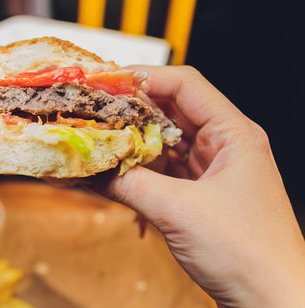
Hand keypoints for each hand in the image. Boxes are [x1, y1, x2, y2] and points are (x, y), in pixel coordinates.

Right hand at [89, 66, 304, 307]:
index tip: (105, 82)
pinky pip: (160, 171)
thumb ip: (129, 184)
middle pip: (169, 111)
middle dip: (129, 111)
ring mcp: (209, 170)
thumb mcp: (179, 211)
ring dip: (130, 143)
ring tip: (96, 142)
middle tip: (92, 112)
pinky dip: (136, 171)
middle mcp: (222, 146)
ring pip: (162, 142)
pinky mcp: (198, 194)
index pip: (184, 85)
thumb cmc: (248, 254)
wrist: (272, 301)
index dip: (142, 78)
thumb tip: (91, 167)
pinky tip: (111, 173)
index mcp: (233, 134)